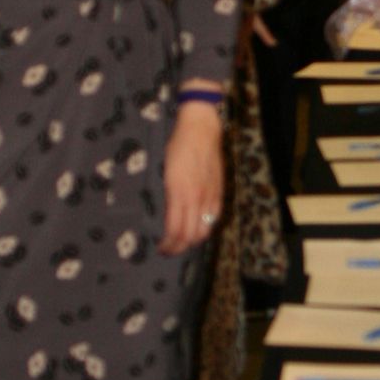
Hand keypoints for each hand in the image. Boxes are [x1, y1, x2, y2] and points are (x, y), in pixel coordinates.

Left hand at [159, 100, 225, 255]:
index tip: (160, 248)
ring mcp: (210, 196)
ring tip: (183, 241)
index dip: (168, 245)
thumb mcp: (165, 172)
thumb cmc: (178, 147)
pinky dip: (205, 227)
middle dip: (179, 247)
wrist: (202, 130)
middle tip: (169, 249)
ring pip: (204, 230)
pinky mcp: (219, 192)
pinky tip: (198, 226)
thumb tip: (166, 216)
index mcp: (179, 193)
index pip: (175, 231)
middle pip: (190, 236)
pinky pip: (214, 218)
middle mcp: (197, 198)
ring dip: (193, 241)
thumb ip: (168, 196)